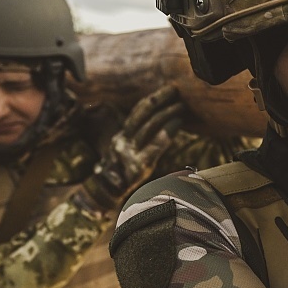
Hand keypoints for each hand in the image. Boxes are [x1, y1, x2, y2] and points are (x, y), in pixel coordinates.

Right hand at [83, 85, 186, 209]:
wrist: (106, 198)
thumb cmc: (120, 177)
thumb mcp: (125, 156)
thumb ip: (136, 142)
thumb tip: (155, 128)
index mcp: (121, 138)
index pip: (136, 113)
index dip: (150, 101)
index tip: (163, 91)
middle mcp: (123, 142)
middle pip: (141, 114)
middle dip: (158, 99)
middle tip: (174, 89)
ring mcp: (129, 153)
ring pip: (149, 127)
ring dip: (166, 113)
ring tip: (181, 105)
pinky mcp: (138, 165)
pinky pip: (155, 144)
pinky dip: (168, 131)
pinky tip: (178, 122)